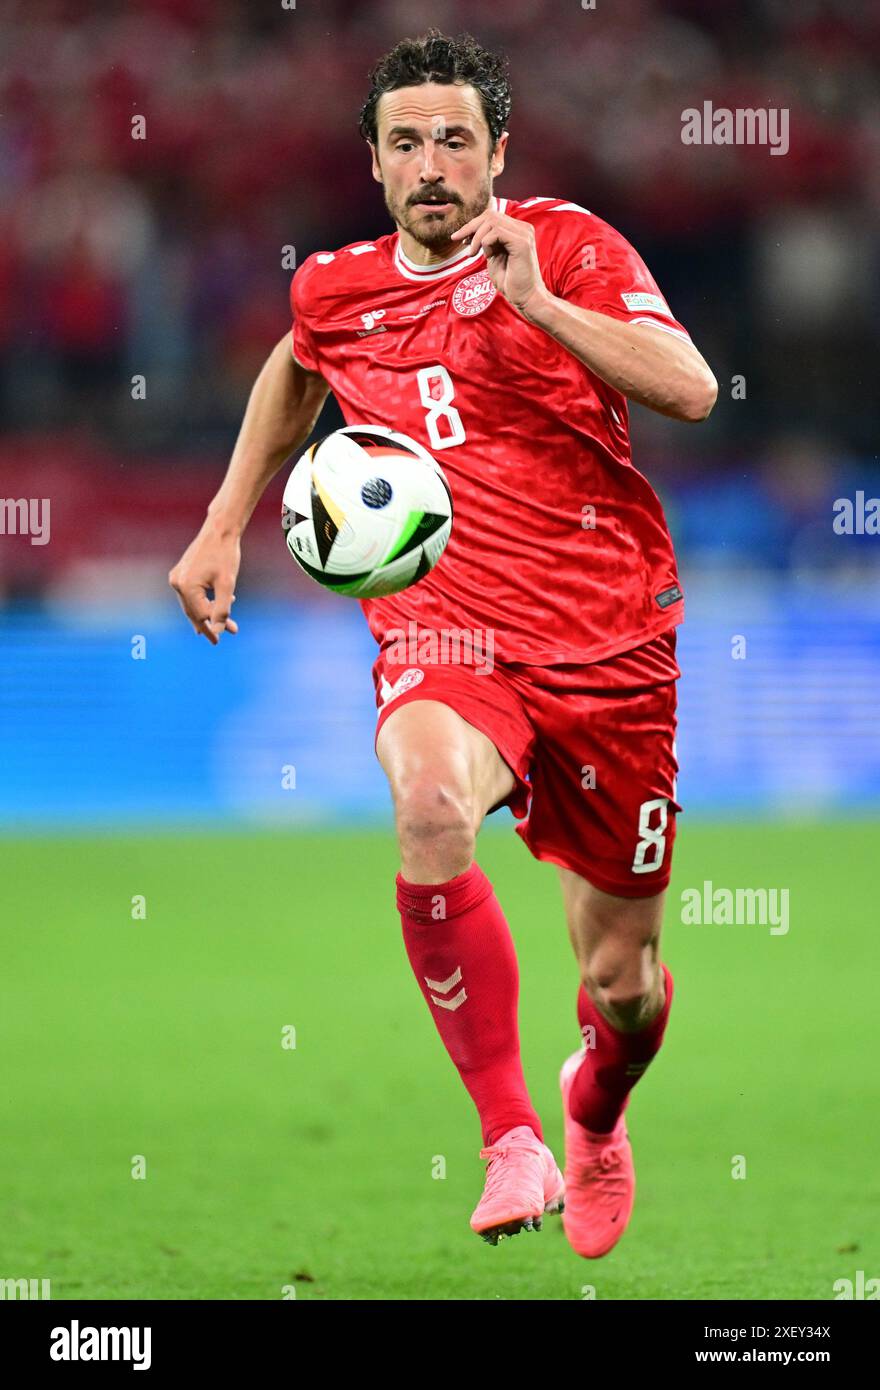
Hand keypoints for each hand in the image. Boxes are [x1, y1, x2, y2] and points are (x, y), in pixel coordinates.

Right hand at [169, 519, 240, 644]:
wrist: (220, 530)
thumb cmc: (225, 555)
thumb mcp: (227, 585)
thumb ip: (222, 609)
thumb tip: (218, 631)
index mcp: (186, 587)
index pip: (201, 614)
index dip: (216, 625)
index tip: (231, 633)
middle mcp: (177, 583)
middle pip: (193, 611)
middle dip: (209, 623)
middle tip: (219, 639)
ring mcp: (177, 577)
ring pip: (191, 603)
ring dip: (206, 612)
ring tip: (218, 624)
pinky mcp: (181, 572)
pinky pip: (190, 593)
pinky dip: (202, 601)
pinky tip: (214, 604)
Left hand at [451, 210, 548, 319]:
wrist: (525, 298)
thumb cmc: (510, 282)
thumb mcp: (494, 257)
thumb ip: (487, 242)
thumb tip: (470, 231)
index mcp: (517, 230)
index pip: (492, 217)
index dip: (473, 225)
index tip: (461, 239)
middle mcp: (523, 228)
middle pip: (490, 215)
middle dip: (471, 227)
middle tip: (460, 242)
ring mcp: (524, 234)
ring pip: (492, 221)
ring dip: (477, 237)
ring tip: (473, 254)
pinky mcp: (522, 242)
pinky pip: (496, 232)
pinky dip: (486, 242)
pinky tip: (487, 256)